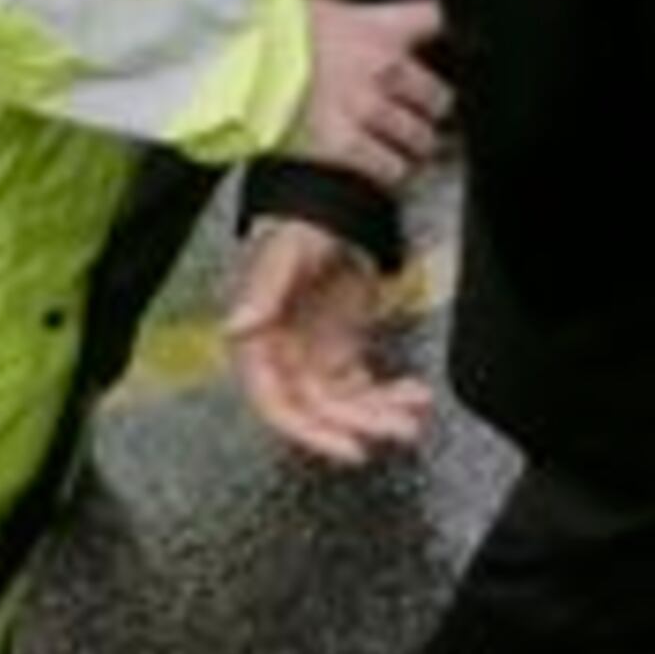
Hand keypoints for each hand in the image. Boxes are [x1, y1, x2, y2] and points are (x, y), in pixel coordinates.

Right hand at [225, 217, 433, 465]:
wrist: (332, 206)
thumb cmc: (298, 227)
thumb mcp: (283, 254)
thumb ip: (263, 291)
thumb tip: (239, 327)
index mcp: (258, 345)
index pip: (278, 404)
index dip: (311, 433)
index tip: (350, 447)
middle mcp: (285, 361)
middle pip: (321, 411)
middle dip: (361, 424)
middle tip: (400, 429)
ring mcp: (316, 359)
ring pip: (347, 405)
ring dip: (381, 413)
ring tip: (416, 412)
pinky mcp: (342, 353)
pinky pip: (365, 388)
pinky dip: (390, 394)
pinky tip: (415, 393)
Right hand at [280, 0, 450, 184]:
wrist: (235, 56)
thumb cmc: (273, 30)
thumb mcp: (328, 10)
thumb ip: (362, 25)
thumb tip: (372, 33)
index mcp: (381, 28)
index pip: (440, 18)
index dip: (454, 35)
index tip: (454, 52)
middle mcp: (384, 69)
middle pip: (440, 97)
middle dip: (433, 113)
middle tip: (424, 121)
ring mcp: (366, 109)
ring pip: (420, 139)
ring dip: (417, 150)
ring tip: (410, 154)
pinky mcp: (343, 145)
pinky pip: (388, 169)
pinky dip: (393, 175)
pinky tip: (388, 174)